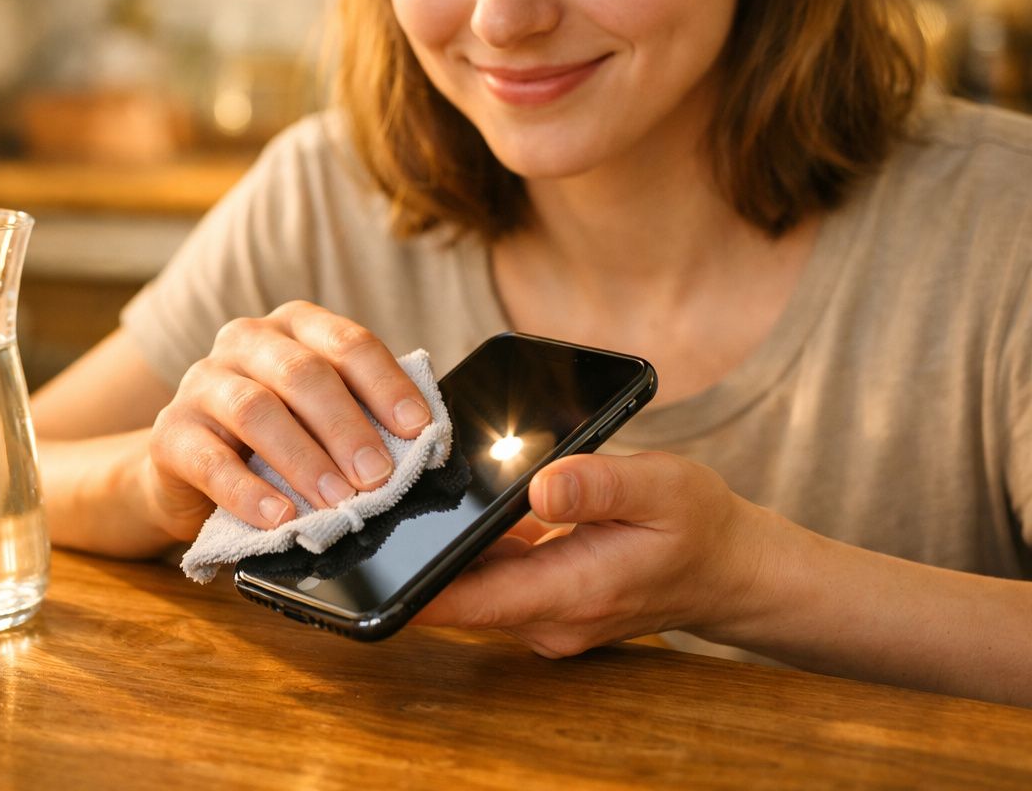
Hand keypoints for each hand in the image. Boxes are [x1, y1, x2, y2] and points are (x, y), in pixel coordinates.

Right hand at [139, 301, 432, 540]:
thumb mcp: (319, 422)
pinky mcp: (169, 433)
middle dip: (347, 428)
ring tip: (337, 501)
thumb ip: (361, 422)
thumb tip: (423, 453)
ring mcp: (201, 382)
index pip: (348, 343)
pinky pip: (210, 461)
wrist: (189, 474)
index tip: (420, 431)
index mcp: (294, 327)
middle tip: (379, 477)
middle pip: (302, 373)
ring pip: (256, 409)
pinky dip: (249, 493)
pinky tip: (279, 517)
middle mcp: (245, 341)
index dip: (388, 386)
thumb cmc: (273, 444)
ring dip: (304, 460)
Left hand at [414, 451, 779, 656]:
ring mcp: (544, 612)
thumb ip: (599, 486)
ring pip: (473, 581)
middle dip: (421, 552)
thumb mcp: (662, 488)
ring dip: (448, 546)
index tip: (370, 569)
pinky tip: (469, 505)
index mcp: (572, 593)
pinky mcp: (544, 598)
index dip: (416, 590)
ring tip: (420, 491)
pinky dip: (477, 545)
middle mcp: (549, 617)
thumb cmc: (701, 527)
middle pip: (460, 591)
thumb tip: (541, 486)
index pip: (471, 603)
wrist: (732, 570)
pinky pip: (494, 574)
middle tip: (384, 498)